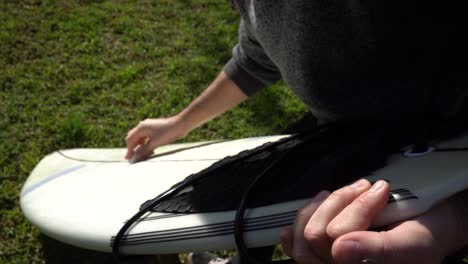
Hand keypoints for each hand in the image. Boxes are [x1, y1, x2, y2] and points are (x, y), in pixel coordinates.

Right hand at [125, 116, 187, 161]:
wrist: (181, 124)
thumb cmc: (167, 133)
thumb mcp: (154, 143)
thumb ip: (143, 151)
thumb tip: (134, 159)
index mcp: (141, 128)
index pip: (130, 139)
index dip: (129, 150)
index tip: (129, 160)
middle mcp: (143, 126)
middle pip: (133, 138)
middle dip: (133, 148)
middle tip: (133, 158)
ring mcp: (149, 126)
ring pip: (140, 138)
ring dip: (140, 147)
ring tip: (142, 155)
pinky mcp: (155, 129)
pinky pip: (147, 137)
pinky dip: (146, 144)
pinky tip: (150, 150)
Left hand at [280, 179, 465, 263]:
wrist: (428, 228)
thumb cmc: (423, 237)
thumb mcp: (409, 243)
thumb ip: (378, 250)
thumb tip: (339, 250)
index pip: (337, 238)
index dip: (359, 208)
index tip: (383, 189)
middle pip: (314, 235)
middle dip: (341, 202)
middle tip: (366, 186)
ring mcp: (328, 261)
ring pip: (304, 234)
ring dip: (325, 204)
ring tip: (349, 191)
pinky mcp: (320, 251)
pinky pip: (297, 245)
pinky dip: (301, 223)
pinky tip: (311, 209)